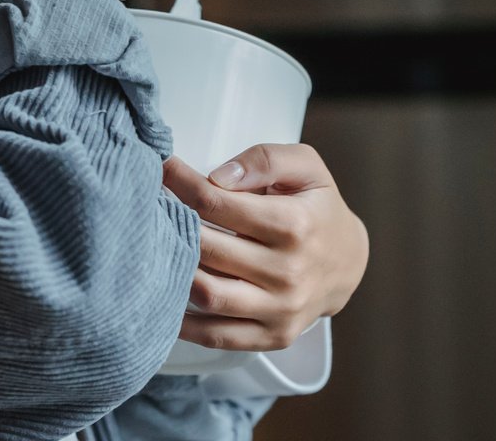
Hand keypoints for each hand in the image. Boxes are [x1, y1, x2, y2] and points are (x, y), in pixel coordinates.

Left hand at [160, 143, 368, 350]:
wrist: (350, 260)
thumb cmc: (319, 208)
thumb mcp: (306, 167)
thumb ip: (265, 160)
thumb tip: (219, 176)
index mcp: (294, 225)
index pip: (217, 202)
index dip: (179, 183)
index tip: (159, 169)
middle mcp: (288, 272)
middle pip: (206, 249)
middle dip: (169, 225)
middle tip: (145, 208)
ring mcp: (281, 309)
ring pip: (208, 295)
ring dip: (173, 272)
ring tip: (153, 250)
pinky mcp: (274, 336)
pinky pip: (218, 336)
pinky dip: (185, 324)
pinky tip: (166, 299)